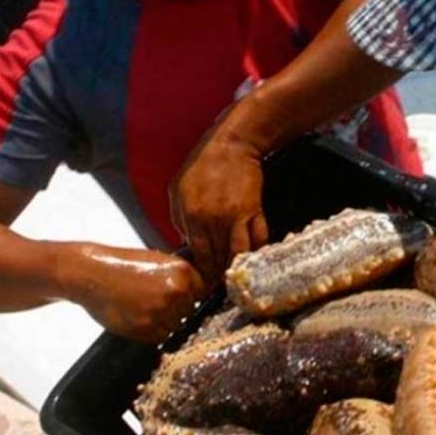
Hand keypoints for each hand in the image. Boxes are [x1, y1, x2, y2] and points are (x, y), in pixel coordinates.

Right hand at [66, 244, 206, 343]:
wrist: (91, 274)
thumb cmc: (121, 265)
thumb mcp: (157, 260)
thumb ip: (178, 276)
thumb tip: (196, 292)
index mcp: (182, 271)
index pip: (201, 292)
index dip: (188, 296)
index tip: (176, 297)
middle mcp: (176, 291)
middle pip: (189, 310)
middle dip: (175, 309)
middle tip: (152, 302)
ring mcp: (162, 311)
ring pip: (176, 326)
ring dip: (163, 322)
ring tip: (141, 309)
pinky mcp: (147, 328)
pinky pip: (160, 337)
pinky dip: (151, 332)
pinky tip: (136, 318)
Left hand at [169, 133, 268, 287]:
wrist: (232, 146)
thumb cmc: (202, 166)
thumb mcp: (177, 190)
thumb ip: (179, 219)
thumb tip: (187, 243)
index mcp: (192, 215)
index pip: (199, 254)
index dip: (204, 272)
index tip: (206, 282)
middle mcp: (214, 220)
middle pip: (219, 258)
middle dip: (220, 275)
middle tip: (222, 287)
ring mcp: (236, 217)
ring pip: (239, 253)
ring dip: (238, 267)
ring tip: (237, 277)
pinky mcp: (254, 211)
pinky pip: (258, 238)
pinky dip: (256, 251)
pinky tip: (253, 258)